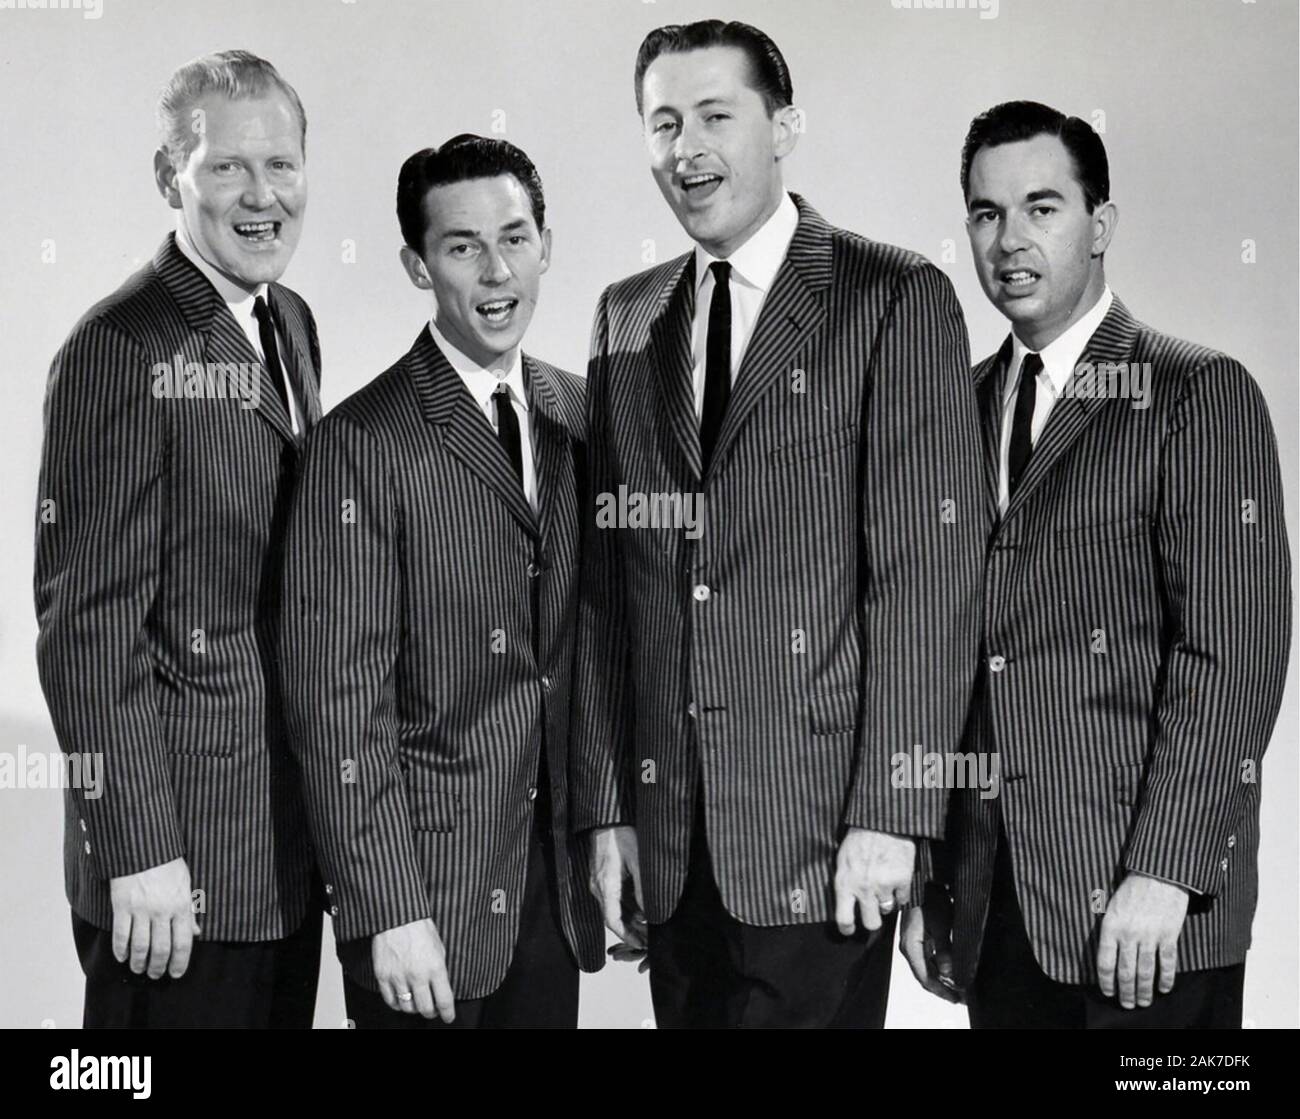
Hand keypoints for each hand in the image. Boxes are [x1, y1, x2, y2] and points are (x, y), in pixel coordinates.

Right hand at [109, 857, 198, 979]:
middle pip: (161, 949)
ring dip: (139, 962)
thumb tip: (196, 933)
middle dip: (158, 967)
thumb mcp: (186, 885)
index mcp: (181, 906)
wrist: (143, 848)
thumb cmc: (168, 866)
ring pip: (140, 946)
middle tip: (155, 974)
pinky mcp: (122, 906)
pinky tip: (122, 957)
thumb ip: (189, 911)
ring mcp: (140, 910)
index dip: (179, 962)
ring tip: (139, 969)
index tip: (175, 974)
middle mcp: (162, 911)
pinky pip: (121, 934)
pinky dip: (121, 950)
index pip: (183, 943)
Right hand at [372, 918, 454, 1021]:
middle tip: (433, 1011)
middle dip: (431, 1013)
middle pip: (425, 1008)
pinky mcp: (383, 976)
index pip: (444, 1000)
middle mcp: (417, 975)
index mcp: (435, 968)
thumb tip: (442, 988)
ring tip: (417, 1004)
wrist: (398, 916)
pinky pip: (390, 1000)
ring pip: (407, 1007)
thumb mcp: (439, 948)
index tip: (448, 1017)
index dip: (448, 1013)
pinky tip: (402, 1000)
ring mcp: (398, 977)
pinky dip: (397, 1004)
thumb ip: (440, 970)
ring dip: (414, 1009)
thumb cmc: (420, 928)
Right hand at [589, 825, 645, 954]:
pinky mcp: (601, 877)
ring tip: (648, 929)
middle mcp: (598, 887)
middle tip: (649, 940)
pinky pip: (613, 899)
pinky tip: (641, 911)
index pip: (612, 920)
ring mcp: (598, 882)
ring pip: (613, 909)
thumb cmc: (621, 835)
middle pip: (613, 918)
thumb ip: (642, 889)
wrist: (607, 818)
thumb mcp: (638, 861)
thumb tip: (649, 912)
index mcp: (606, 886)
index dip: (626, 936)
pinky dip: (626, 908)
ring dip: (629, 920)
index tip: (640, 945)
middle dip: (630, 931)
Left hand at [834, 828, 914, 934]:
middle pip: (871, 923)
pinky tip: (896, 876)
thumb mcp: (842, 860)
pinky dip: (901, 891)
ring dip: (887, 901)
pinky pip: (904, 899)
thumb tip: (845, 904)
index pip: (844, 919)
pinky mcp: (902, 881)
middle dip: (873, 919)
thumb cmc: (859, 839)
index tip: (850, 931)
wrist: (881, 822)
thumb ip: (844, 883)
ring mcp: (884, 886)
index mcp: (845, 883)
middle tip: (873, 911)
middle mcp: (864, 888)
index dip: (848, 929)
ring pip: (888, 910)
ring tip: (884, 884)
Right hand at [899, 890, 960, 1002]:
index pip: (925, 978)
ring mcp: (912, 941)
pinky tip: (950, 968)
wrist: (922, 880)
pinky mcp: (917, 935)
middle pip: (925, 975)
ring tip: (958, 984)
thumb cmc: (930, 899)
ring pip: (926, 967)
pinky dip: (938, 966)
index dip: (941, 991)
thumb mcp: (941, 926)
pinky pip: (927, 957)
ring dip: (941, 977)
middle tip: (960, 996)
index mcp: (911, 947)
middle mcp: (909, 947)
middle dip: (943, 987)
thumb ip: (945, 951)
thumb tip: (949, 973)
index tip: (957, 999)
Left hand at [1096, 872, 1189, 1008]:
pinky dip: (1166, 979)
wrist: (1159, 874)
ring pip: (1145, 972)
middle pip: (1125, 972)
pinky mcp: (1169, 935)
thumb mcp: (1112, 906)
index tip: (1108, 992)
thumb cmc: (1132, 889)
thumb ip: (1110, 930)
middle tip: (1127, 1005)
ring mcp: (1150, 936)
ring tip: (1143, 1002)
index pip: (1105, 962)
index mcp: (1111, 926)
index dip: (1106, 981)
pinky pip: (1167, 963)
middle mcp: (1129, 934)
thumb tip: (1109, 956)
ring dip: (1144, 991)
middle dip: (1126, 992)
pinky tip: (1164, 988)